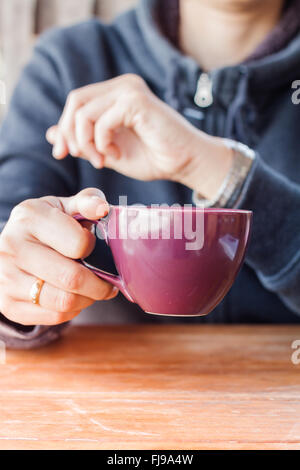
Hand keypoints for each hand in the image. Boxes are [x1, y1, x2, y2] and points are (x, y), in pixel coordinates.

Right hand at [0, 188, 117, 325]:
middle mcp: (12, 247)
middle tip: (108, 282)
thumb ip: (88, 202)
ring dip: (88, 299)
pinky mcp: (8, 304)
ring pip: (64, 302)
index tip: (93, 247)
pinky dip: (72, 310)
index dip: (93, 248)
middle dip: (99, 284)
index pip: (78, 243)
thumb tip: (102, 209)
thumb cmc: (48, 225)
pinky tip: (74, 297)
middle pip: (71, 278)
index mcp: (29, 217)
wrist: (13, 246)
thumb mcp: (65, 206)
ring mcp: (6, 278)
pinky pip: (54, 317)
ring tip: (93, 289)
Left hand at [46, 74, 231, 198]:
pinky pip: (101, 121)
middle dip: (70, 134)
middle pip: (75, 101)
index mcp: (116, 94)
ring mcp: (129, 90)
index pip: (76, 101)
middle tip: (81, 158)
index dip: (63, 127)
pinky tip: (117, 156)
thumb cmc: (155, 158)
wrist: (186, 163)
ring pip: (84, 112)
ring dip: (86, 143)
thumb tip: (52, 133)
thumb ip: (84, 142)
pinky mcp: (136, 101)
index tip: (61, 153)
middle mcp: (122, 86)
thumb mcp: (109, 152)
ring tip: (103, 161)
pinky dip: (102, 143)